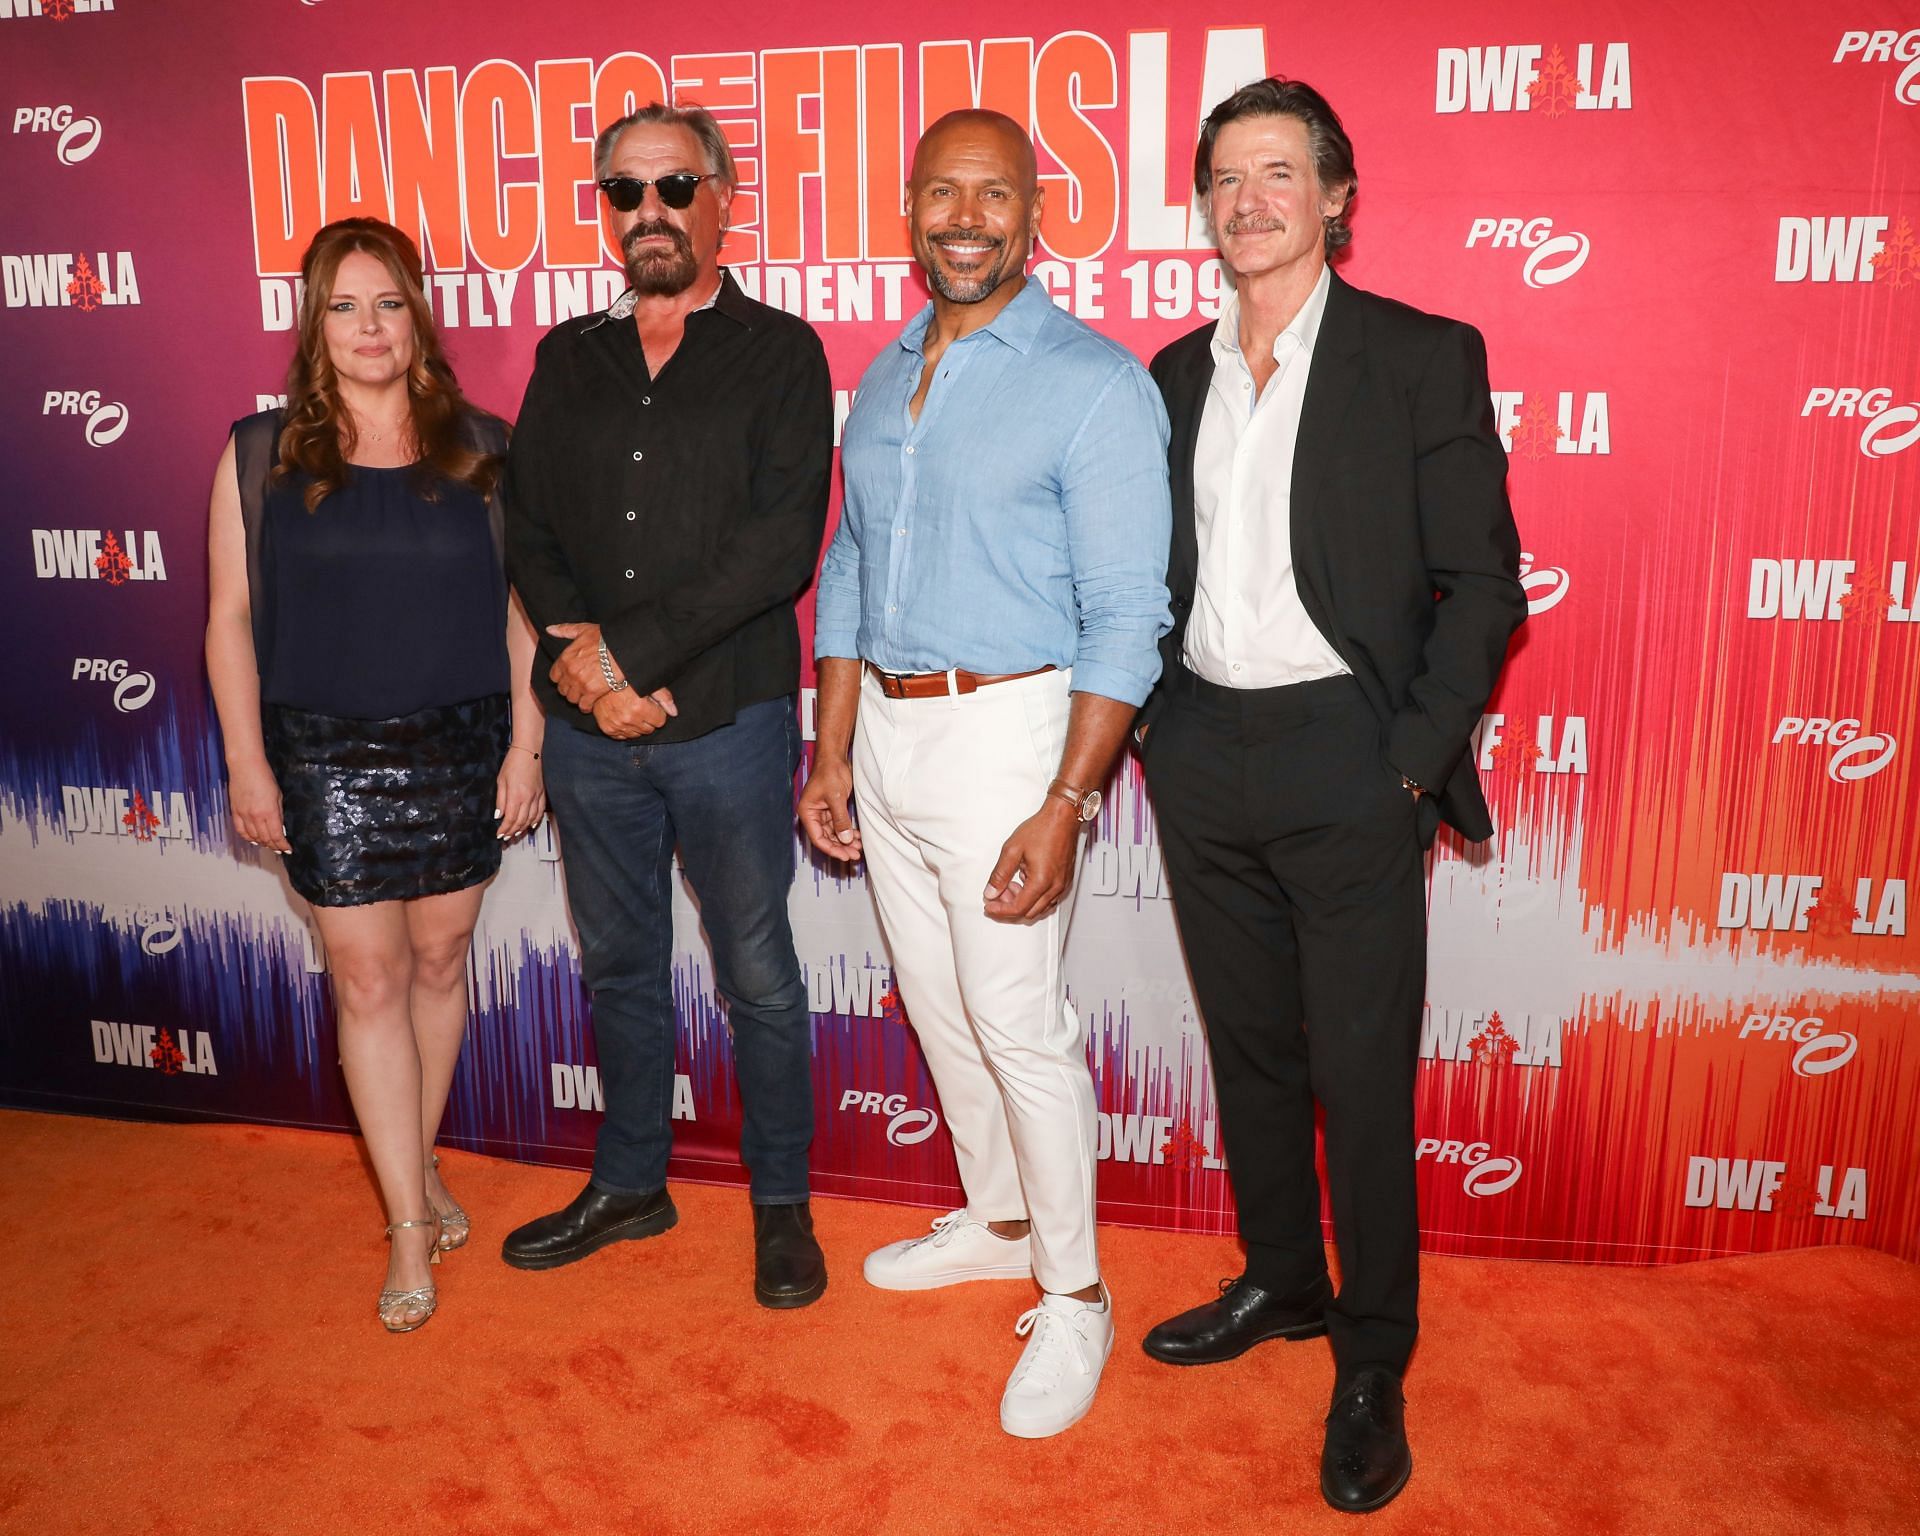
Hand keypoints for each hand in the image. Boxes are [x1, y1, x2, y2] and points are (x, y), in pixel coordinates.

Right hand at [228, 757, 290, 853]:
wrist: (245, 766)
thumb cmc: (264, 777)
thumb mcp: (278, 795)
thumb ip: (279, 813)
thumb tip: (280, 828)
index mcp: (269, 812)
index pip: (276, 836)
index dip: (283, 845)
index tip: (288, 849)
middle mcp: (255, 816)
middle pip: (265, 838)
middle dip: (274, 846)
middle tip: (280, 849)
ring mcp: (243, 815)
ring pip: (253, 837)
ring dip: (262, 843)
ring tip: (269, 845)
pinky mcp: (234, 811)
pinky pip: (240, 830)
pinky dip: (247, 838)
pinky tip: (253, 840)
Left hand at [495, 746, 545, 840]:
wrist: (529, 751)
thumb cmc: (513, 763)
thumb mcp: (501, 780)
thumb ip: (500, 799)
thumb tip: (499, 815)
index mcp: (516, 796)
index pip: (510, 818)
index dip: (505, 829)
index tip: (500, 834)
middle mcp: (528, 798)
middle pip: (521, 821)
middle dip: (513, 831)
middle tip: (506, 837)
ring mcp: (537, 796)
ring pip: (531, 819)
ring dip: (523, 828)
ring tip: (516, 834)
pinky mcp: (542, 793)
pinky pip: (540, 811)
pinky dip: (535, 820)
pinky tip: (531, 825)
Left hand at [546, 622, 611, 709]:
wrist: (622, 649)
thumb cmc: (605, 638)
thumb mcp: (583, 630)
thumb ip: (565, 630)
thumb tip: (549, 630)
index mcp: (565, 659)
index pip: (554, 676)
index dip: (561, 678)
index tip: (567, 679)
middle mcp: (569, 673)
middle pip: (562, 689)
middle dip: (569, 689)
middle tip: (577, 688)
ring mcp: (580, 684)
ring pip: (572, 699)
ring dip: (577, 698)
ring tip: (584, 696)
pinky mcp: (592, 693)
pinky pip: (584, 706)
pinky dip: (586, 707)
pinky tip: (590, 705)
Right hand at [591, 686, 676, 739]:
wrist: (601, 679)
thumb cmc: (625, 679)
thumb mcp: (648, 684)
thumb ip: (664, 698)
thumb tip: (674, 713)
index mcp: (640, 707)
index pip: (660, 721)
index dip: (658, 713)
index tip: (652, 706)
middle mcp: (628, 718)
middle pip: (649, 729)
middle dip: (648, 719)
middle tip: (641, 707)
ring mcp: (617, 725)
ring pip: (636, 735)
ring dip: (637, 725)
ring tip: (632, 711)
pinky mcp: (607, 729)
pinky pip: (622, 736)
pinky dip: (624, 729)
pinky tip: (623, 717)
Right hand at [798, 755, 861, 862]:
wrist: (835, 759)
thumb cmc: (829, 773)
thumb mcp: (835, 798)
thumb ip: (840, 819)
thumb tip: (845, 839)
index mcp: (807, 812)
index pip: (818, 837)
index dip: (831, 849)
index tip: (844, 855)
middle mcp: (813, 815)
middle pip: (826, 838)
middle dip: (840, 847)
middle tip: (854, 855)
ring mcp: (823, 813)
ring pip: (834, 834)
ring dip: (845, 841)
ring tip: (858, 848)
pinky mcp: (832, 810)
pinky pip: (839, 826)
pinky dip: (847, 832)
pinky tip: (856, 837)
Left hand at [983, 800, 1079, 920]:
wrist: (1062, 818)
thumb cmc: (1042, 829)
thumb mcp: (1012, 850)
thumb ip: (1000, 874)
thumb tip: (991, 892)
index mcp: (1041, 881)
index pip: (1018, 908)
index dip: (1000, 910)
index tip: (989, 906)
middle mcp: (1055, 887)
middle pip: (1029, 913)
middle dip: (1009, 908)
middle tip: (996, 896)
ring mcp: (1062, 886)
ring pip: (1039, 909)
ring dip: (1022, 904)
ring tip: (1010, 887)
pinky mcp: (1065, 881)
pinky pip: (1048, 900)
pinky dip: (1034, 898)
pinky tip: (1025, 883)